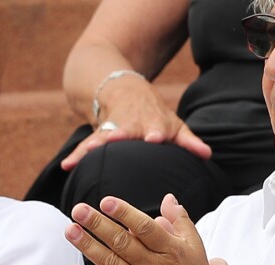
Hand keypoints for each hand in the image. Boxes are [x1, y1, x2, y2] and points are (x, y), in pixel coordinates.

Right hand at [61, 80, 210, 169]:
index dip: (155, 131)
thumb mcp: (172, 124)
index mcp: (151, 123)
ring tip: (88, 151)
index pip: (154, 126)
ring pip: (103, 137)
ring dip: (96, 144)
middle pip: (126, 130)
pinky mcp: (97, 135)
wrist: (122, 89)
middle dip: (122, 134)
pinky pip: (85, 146)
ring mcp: (112, 129)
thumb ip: (188, 141)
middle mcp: (131, 125)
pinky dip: (76, 155)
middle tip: (118, 138)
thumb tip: (207, 154)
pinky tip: (66, 166)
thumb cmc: (153, 114)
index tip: (155, 137)